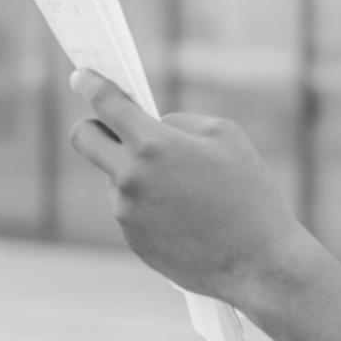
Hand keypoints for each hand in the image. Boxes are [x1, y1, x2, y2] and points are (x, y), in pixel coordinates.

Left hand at [66, 70, 313, 304]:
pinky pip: (131, 210)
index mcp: (153, 145)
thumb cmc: (249, 195)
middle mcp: (130, 178)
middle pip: (83, 139)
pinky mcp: (133, 241)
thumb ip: (179, 122)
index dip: (90, 84)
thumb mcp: (225, 137)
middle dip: (93, 126)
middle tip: (114, 128)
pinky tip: (186, 216)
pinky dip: (149, 206)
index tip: (82, 77)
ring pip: (116, 178)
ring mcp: (127, 214)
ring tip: (186, 190)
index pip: (105, 104)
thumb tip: (152, 124)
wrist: (258, 263)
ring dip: (137, 174)